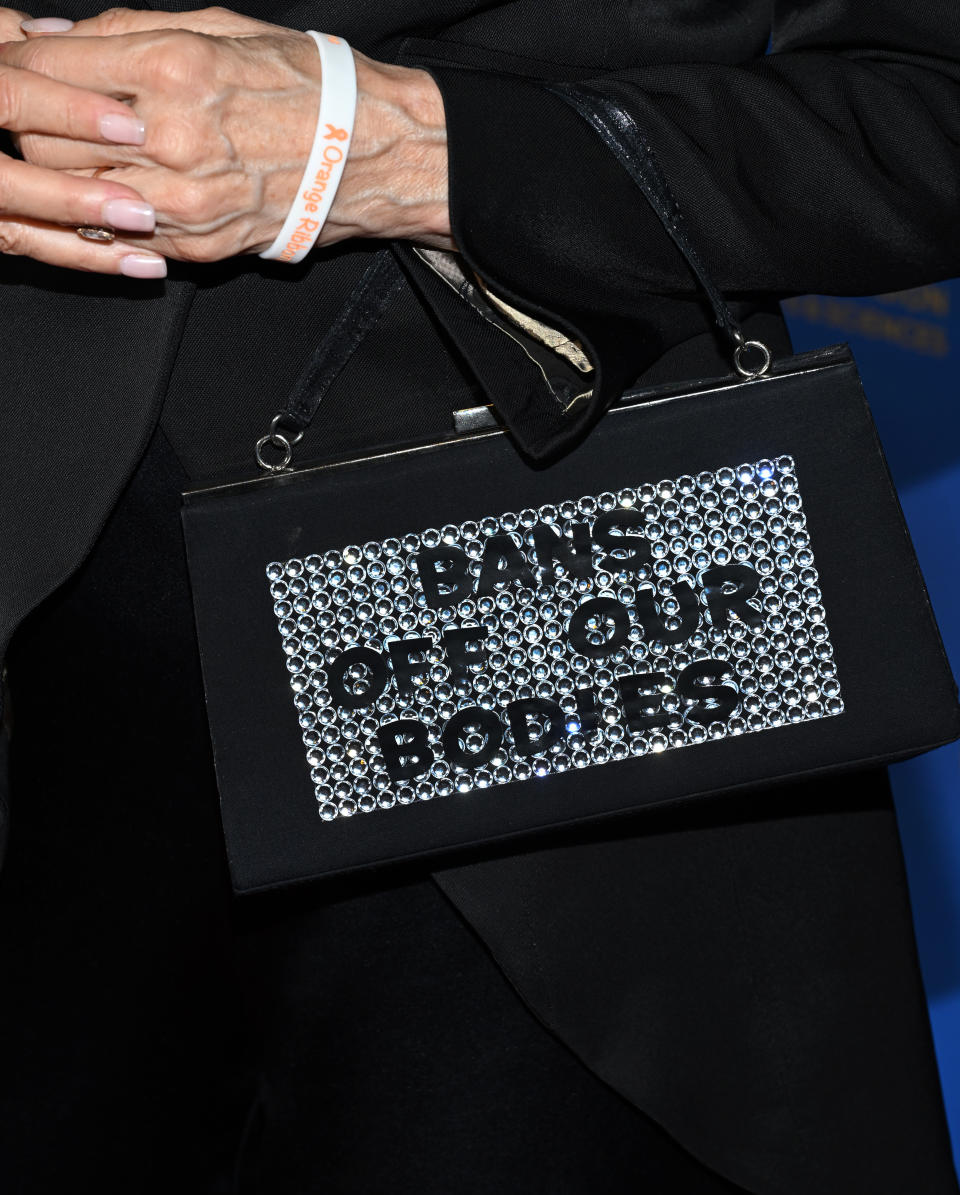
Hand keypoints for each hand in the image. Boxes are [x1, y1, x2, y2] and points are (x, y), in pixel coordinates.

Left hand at [10, 7, 452, 264]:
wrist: (372, 158)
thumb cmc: (303, 84)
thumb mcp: (217, 27)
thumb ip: (126, 31)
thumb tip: (53, 38)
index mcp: (174, 68)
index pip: (50, 73)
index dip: (17, 69)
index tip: (9, 67)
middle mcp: (172, 138)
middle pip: (47, 139)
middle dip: (32, 123)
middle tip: (40, 114)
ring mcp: (185, 200)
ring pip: (76, 193)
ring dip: (66, 173)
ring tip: (80, 153)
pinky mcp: (199, 244)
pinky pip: (120, 232)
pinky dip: (106, 211)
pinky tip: (119, 189)